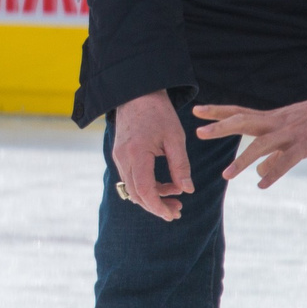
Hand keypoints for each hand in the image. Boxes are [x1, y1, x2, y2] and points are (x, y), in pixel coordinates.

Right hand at [110, 90, 192, 222]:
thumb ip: (181, 166)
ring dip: (153, 197)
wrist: (137, 93)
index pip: (145, 191)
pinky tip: (165, 185)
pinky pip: (131, 179)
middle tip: (178, 211)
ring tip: (176, 198)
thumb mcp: (175, 138)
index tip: (173, 214)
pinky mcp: (120, 155)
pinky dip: (147, 186)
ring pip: (133, 189)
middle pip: (136, 194)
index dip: (159, 207)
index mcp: (136, 154)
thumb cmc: (159, 112)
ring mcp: (118, 157)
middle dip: (157, 206)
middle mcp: (122, 158)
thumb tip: (188, 190)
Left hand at [195, 92, 306, 188]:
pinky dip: (273, 173)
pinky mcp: (306, 145)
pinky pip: (286, 160)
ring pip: (261, 144)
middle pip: (243, 121)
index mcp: (272, 117)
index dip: (217, 111)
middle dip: (220, 128)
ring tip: (226, 175)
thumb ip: (273, 154)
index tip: (196, 111)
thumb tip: (258, 174)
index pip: (240, 112)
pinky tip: (262, 184)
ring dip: (242, 160)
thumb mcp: (294, 133)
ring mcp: (291, 133)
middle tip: (198, 133)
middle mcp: (277, 122)